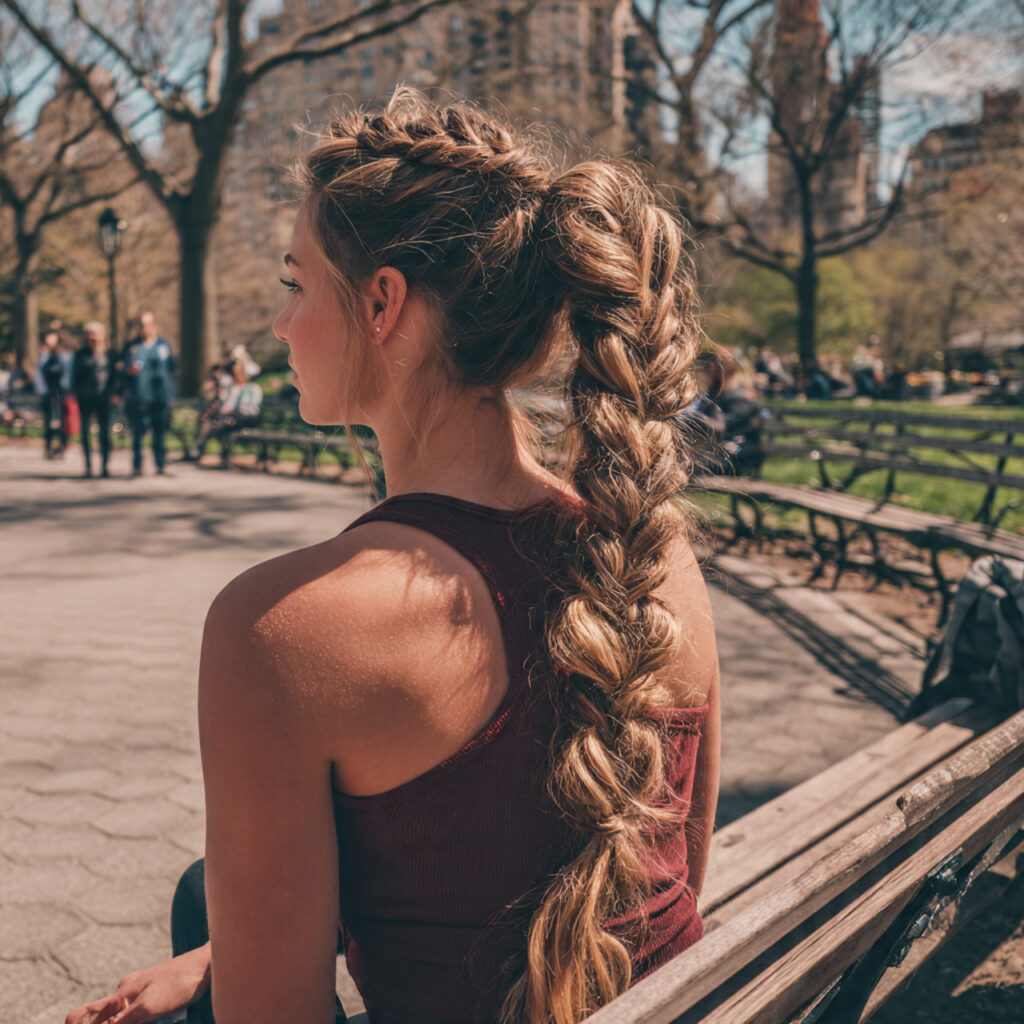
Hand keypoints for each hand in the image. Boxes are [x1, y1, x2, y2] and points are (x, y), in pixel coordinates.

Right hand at [65, 945, 210, 1023]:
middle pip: (105, 1019)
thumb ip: (123, 1022)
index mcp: (122, 992)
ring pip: (125, 1018)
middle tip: (145, 1017)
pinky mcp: (156, 995)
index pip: (84, 1014)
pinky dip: (144, 1020)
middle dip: (107, 1023)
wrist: (210, 965)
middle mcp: (128, 991)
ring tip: (157, 1016)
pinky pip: (141, 1015)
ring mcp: (142, 992)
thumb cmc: (182, 982)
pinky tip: (158, 1018)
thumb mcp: (149, 1007)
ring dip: (132, 1021)